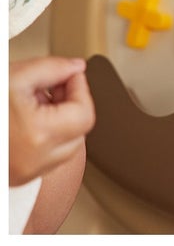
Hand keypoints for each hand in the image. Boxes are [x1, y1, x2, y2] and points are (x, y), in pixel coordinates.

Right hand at [9, 57, 95, 185]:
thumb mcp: (15, 76)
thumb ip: (53, 68)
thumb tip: (76, 67)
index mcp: (38, 134)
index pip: (85, 113)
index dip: (80, 88)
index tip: (70, 74)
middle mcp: (35, 160)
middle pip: (80, 131)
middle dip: (72, 104)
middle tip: (53, 86)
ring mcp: (27, 172)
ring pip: (67, 147)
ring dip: (62, 122)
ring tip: (36, 103)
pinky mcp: (19, 177)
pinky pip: (49, 158)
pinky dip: (48, 138)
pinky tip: (28, 120)